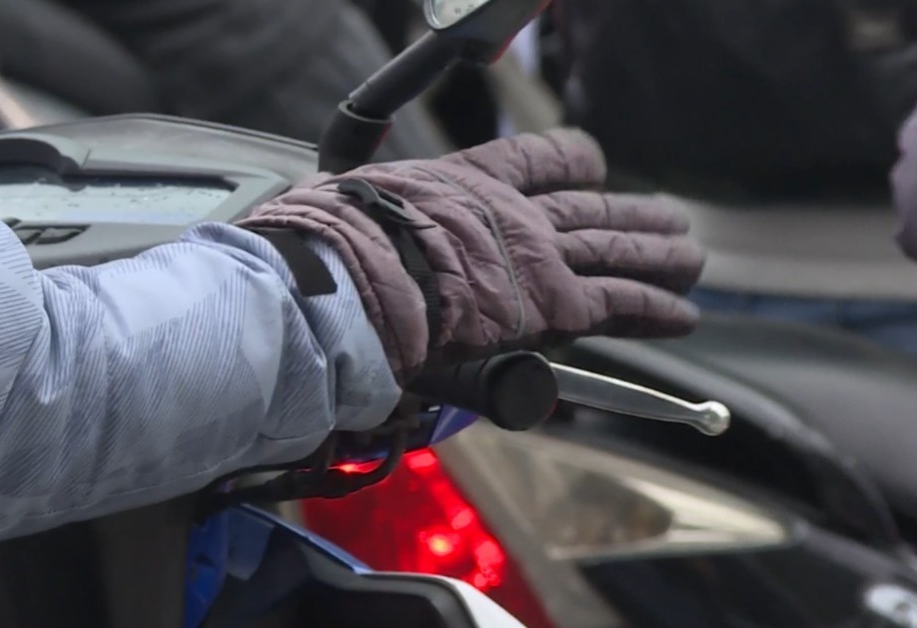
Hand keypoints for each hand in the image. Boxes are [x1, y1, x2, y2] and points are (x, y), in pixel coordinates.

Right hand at [239, 129, 704, 378]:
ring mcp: (536, 255)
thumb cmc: (338, 248)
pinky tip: (682, 312)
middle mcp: (512, 212)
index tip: (591, 163)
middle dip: (631, 216)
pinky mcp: (554, 302)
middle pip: (588, 209)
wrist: (357, 279)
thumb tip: (324, 222)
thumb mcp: (350, 206)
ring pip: (615, 249)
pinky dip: (656, 306)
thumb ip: (364, 213)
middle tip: (666, 219)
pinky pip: (619, 301)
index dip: (571, 159)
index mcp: (466, 181)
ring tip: (688, 259)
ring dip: (658, 255)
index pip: (535, 159)